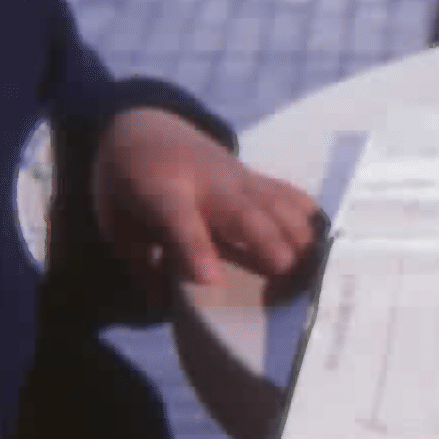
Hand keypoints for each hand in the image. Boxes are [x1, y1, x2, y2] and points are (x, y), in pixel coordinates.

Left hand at [91, 107, 319, 289]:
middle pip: (244, 211)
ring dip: (298, 238)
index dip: (194, 247)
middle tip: (285, 285)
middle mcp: (206, 182)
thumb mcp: (115, 225)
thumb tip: (167, 310)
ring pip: (276, 202)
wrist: (144, 129)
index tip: (210, 279)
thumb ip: (141, 265)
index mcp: (160, 193)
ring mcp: (237, 176)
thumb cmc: (126, 184)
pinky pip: (290, 195)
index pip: (178, 218)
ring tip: (312, 277)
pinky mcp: (257, 178)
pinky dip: (309, 220)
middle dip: (268, 245)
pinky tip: (324, 249)